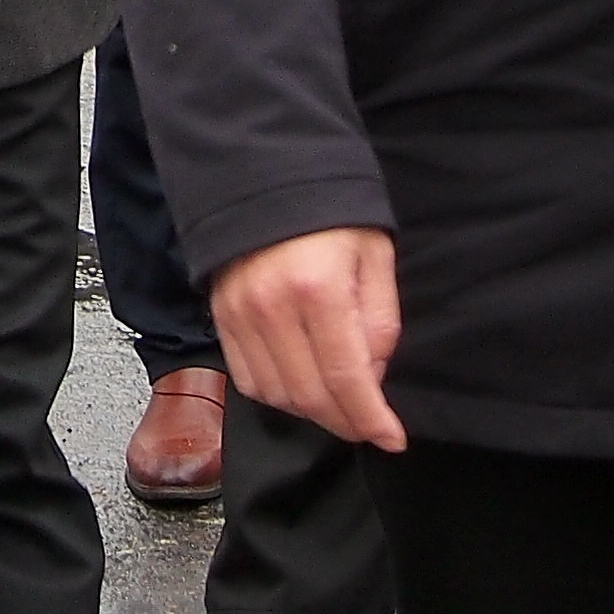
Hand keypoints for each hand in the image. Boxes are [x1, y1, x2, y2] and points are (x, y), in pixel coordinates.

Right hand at [209, 225, 405, 453]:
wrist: (267, 173)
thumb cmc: (332, 210)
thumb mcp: (374, 255)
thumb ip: (379, 321)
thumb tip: (372, 378)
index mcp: (318, 289)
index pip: (346, 377)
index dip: (371, 418)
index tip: (392, 439)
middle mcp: (272, 307)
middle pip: (309, 397)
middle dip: (346, 422)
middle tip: (369, 424)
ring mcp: (240, 314)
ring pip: (276, 396)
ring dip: (312, 411)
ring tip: (338, 401)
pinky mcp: (221, 315)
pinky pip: (247, 379)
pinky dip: (277, 395)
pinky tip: (301, 384)